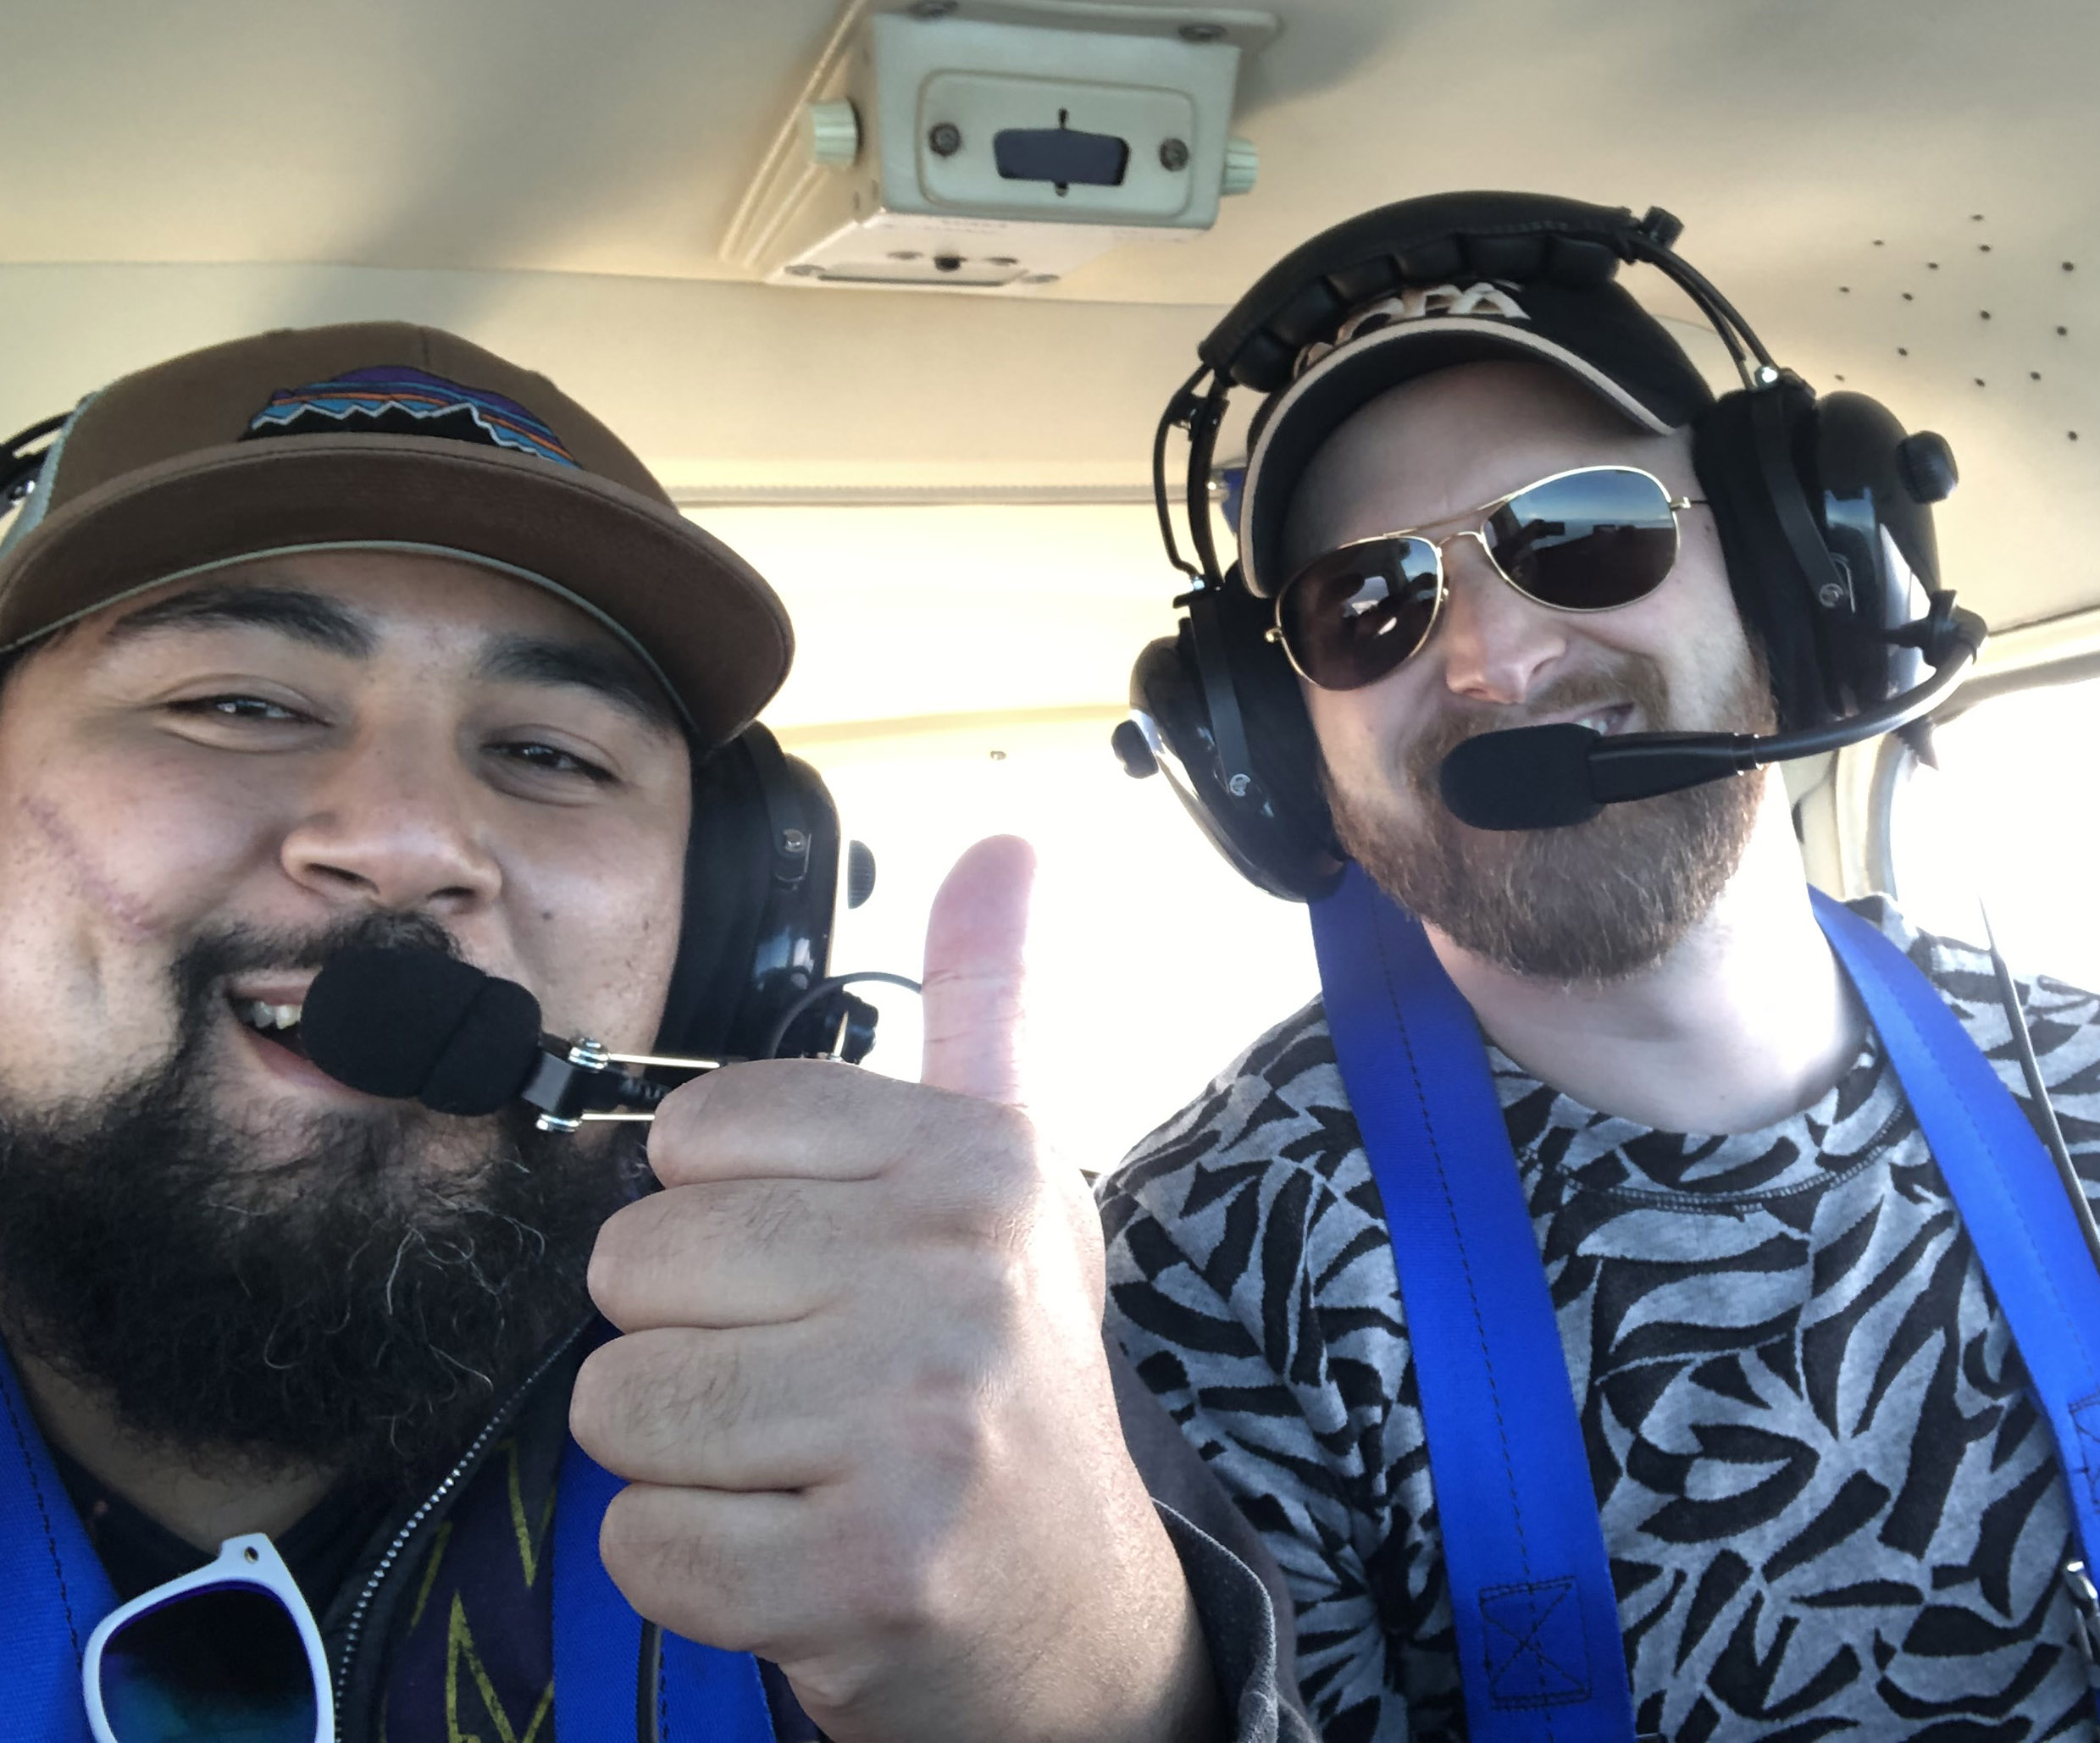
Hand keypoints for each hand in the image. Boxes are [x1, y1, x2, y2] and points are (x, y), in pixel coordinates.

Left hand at [571, 836, 1215, 1742]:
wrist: (1075, 1613)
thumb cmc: (1008, 1378)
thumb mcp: (1015, 1182)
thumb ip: (985, 1008)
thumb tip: (1007, 841)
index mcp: (979, 1165)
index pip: (695, 1132)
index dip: (717, 1217)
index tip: (815, 1275)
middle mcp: (960, 1278)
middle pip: (634, 1267)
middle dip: (685, 1343)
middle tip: (800, 1389)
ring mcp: (918, 1430)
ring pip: (617, 1405)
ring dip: (679, 1457)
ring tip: (793, 1467)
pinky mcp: (863, 1574)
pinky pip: (638, 1540)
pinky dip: (686, 1564)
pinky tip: (789, 1551)